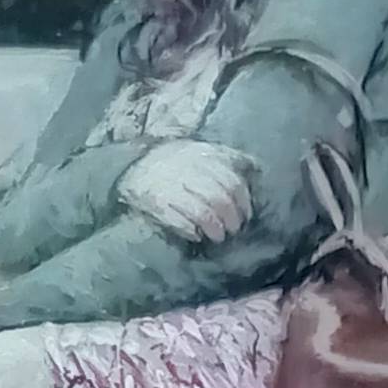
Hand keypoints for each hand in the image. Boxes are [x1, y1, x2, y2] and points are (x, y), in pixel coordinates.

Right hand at [117, 141, 255, 244]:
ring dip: (215, 228)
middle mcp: (188, 169)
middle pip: (220, 199)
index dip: (243, 202)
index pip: (232, 181)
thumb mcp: (201, 150)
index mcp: (203, 155)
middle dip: (231, 219)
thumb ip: (227, 158)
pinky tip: (196, 235)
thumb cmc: (174, 161)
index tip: (246, 215)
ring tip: (218, 237)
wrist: (130, 163)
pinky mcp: (155, 202)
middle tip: (234, 230)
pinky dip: (190, 231)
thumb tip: (257, 167)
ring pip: (203, 212)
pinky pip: (178, 221)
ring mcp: (171, 186)